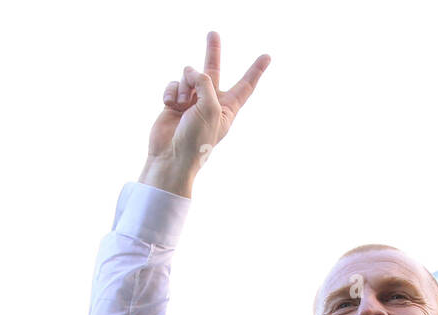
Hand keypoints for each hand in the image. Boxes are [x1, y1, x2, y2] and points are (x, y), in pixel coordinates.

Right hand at [141, 30, 270, 196]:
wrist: (171, 156)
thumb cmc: (196, 139)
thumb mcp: (210, 108)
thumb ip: (205, 82)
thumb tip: (190, 70)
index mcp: (227, 108)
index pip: (245, 86)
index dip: (256, 71)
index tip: (267, 56)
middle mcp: (210, 102)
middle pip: (213, 71)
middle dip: (213, 51)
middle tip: (213, 34)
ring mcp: (191, 101)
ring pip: (189, 75)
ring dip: (184, 86)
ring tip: (181, 105)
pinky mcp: (174, 101)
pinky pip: (174, 83)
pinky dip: (171, 92)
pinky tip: (170, 105)